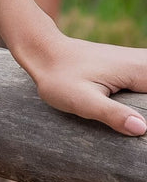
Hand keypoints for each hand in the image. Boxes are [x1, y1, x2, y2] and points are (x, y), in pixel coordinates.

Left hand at [23, 31, 146, 136]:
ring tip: (140, 124)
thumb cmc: (60, 77)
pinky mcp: (132, 66)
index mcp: (138, 71)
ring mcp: (138, 62)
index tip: (144, 126)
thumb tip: (142, 129)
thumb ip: (112, 114)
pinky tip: (139, 111)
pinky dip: (146, 95)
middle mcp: (143, 62)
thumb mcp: (82, 101)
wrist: (45, 52)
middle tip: (141, 126)